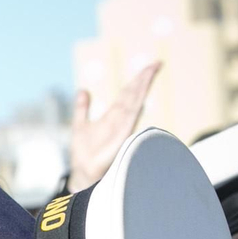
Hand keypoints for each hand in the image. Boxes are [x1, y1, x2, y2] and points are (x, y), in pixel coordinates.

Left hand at [67, 62, 160, 191]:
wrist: (82, 175)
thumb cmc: (84, 154)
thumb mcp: (80, 126)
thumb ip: (82, 109)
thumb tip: (83, 90)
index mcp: (113, 116)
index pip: (128, 93)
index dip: (139, 79)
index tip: (151, 65)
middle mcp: (120, 121)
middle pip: (134, 95)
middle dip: (144, 79)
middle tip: (157, 63)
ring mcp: (121, 130)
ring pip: (134, 104)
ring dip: (142, 89)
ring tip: (151, 73)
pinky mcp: (120, 141)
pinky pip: (128, 122)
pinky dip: (134, 111)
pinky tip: (141, 100)